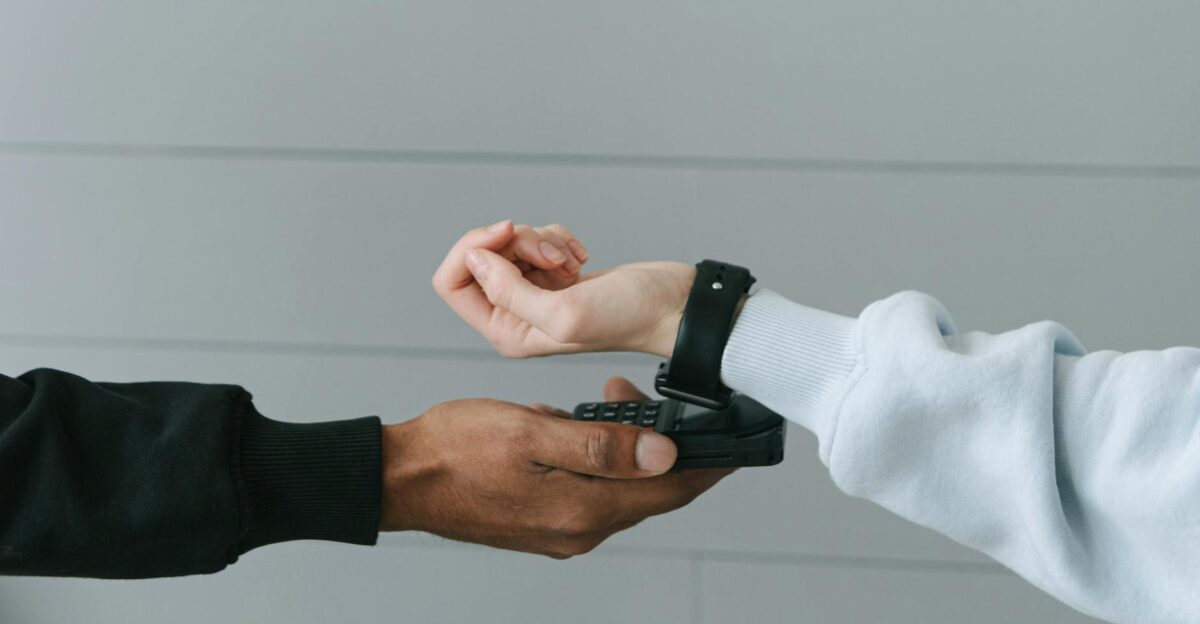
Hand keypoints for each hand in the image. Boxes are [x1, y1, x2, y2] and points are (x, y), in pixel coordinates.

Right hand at [380, 376, 731, 557]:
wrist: (400, 478)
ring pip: (618, 489)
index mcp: (584, 510)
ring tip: (610, 401)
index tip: (734, 444)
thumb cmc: (456, 449)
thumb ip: (600, 445)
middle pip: (649, 492)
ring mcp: (559, 531)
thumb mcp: (532, 432)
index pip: (670, 490)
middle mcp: (579, 530)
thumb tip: (663, 454)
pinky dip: (596, 460)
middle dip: (664, 448)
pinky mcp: (542, 523)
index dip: (707, 466)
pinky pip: (589, 492)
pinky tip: (574, 427)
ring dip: (625, 449)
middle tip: (650, 400)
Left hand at [432, 220, 694, 357]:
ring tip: (571, 260)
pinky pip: (535, 239)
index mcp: (506, 333)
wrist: (673, 307)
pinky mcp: (555, 275)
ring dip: (541, 240)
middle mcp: (514, 316)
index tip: (508, 233)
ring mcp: (535, 294)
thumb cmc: (629, 319)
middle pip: (481, 256)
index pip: (453, 283)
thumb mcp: (563, 313)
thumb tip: (473, 258)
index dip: (474, 248)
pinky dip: (557, 239)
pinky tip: (580, 258)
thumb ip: (510, 291)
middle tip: (552, 255)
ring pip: (510, 244)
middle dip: (516, 242)